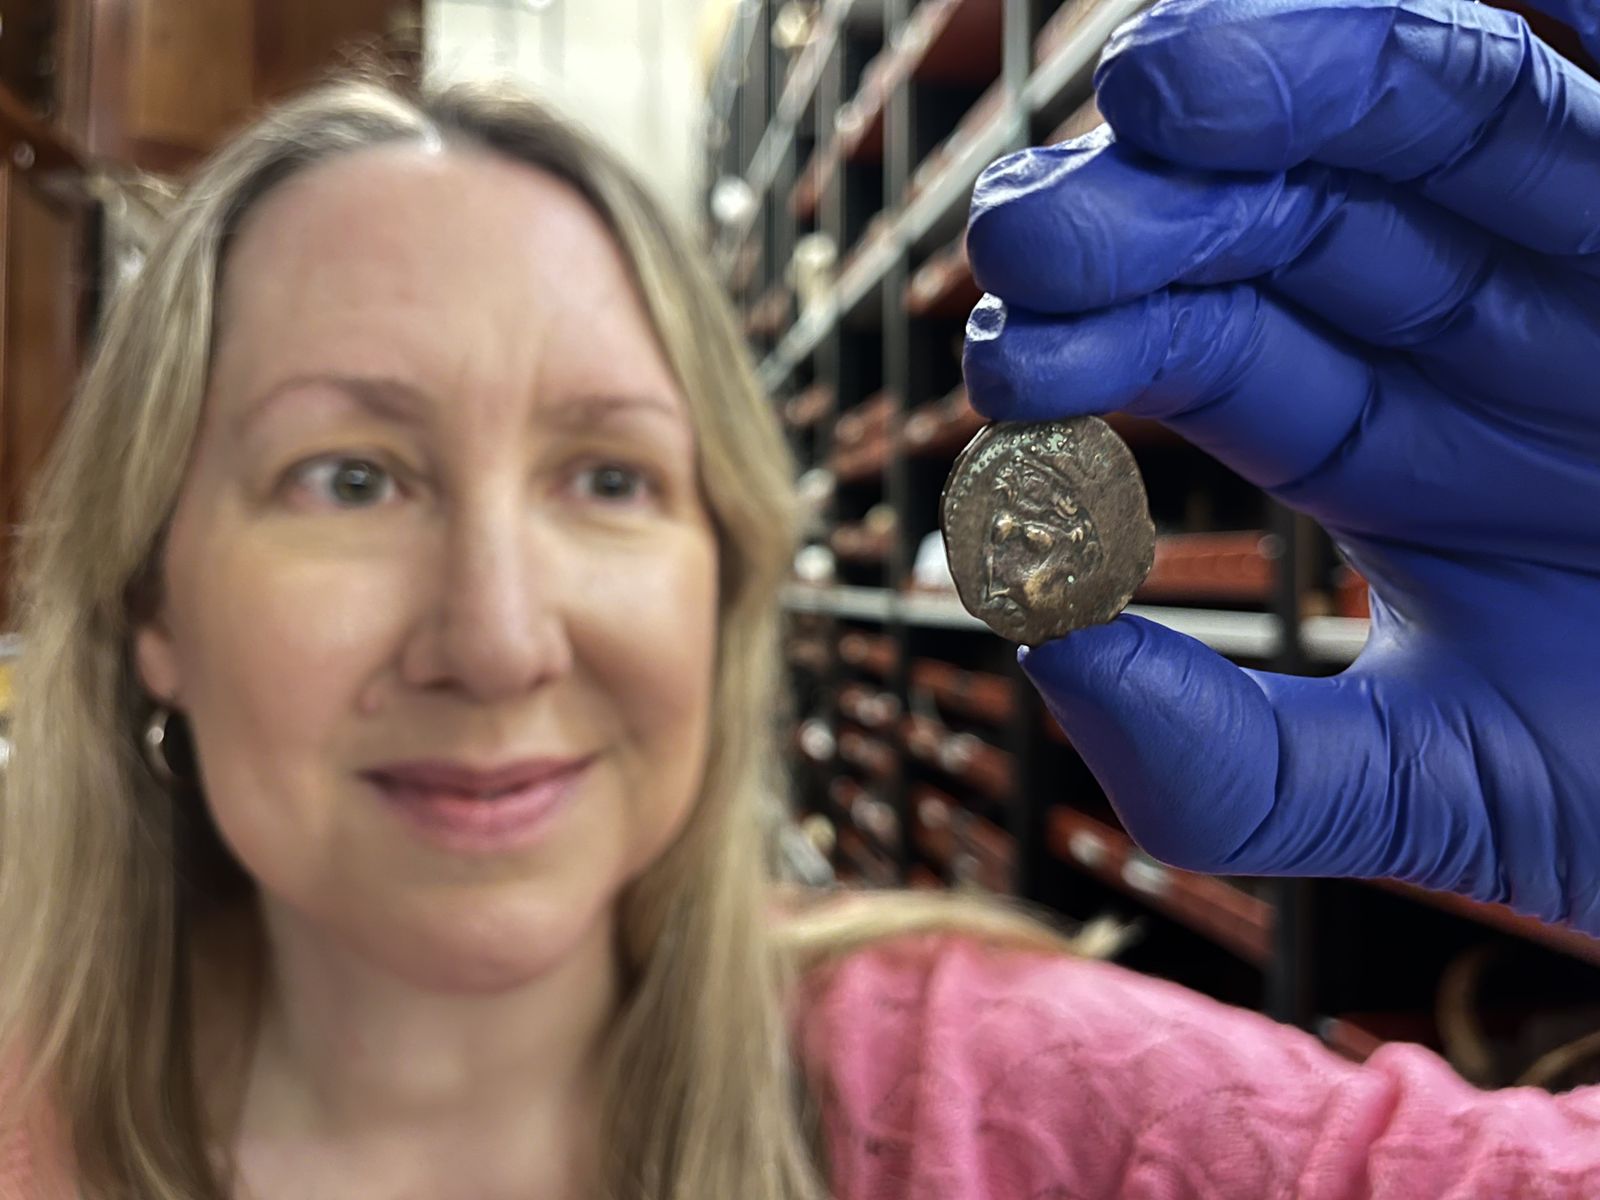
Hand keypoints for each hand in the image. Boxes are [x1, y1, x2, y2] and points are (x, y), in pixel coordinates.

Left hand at [962, 0, 1599, 929]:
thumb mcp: (1446, 792)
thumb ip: (1235, 767)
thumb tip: (1043, 656)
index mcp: (1383, 436)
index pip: (1200, 349)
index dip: (1095, 343)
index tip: (1004, 371)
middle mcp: (1472, 311)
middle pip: (1276, 212)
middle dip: (1145, 208)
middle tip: (1026, 230)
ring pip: (1430, 98)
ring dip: (1292, 73)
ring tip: (1161, 87)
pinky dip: (1553, 2)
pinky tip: (1425, 3)